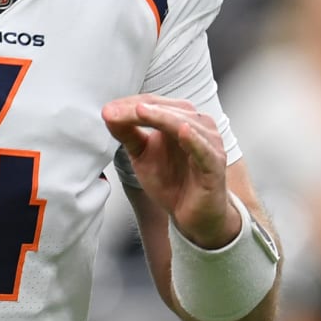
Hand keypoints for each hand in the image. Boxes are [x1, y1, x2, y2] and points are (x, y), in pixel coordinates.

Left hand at [102, 94, 239, 248]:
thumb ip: (128, 133)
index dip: (129, 105)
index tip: (106, 111)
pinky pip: (203, 149)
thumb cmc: (173, 182)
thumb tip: (108, 113)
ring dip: (160, 117)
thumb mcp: (142, 155)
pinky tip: (182, 131)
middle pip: (166, 109)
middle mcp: (198, 125)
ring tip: (139, 112)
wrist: (194, 217)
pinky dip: (193, 139)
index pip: (153, 103)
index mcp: (180, 119)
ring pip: (183, 123)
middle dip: (138, 109)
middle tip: (113, 113)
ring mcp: (208, 143)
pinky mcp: (214, 164)